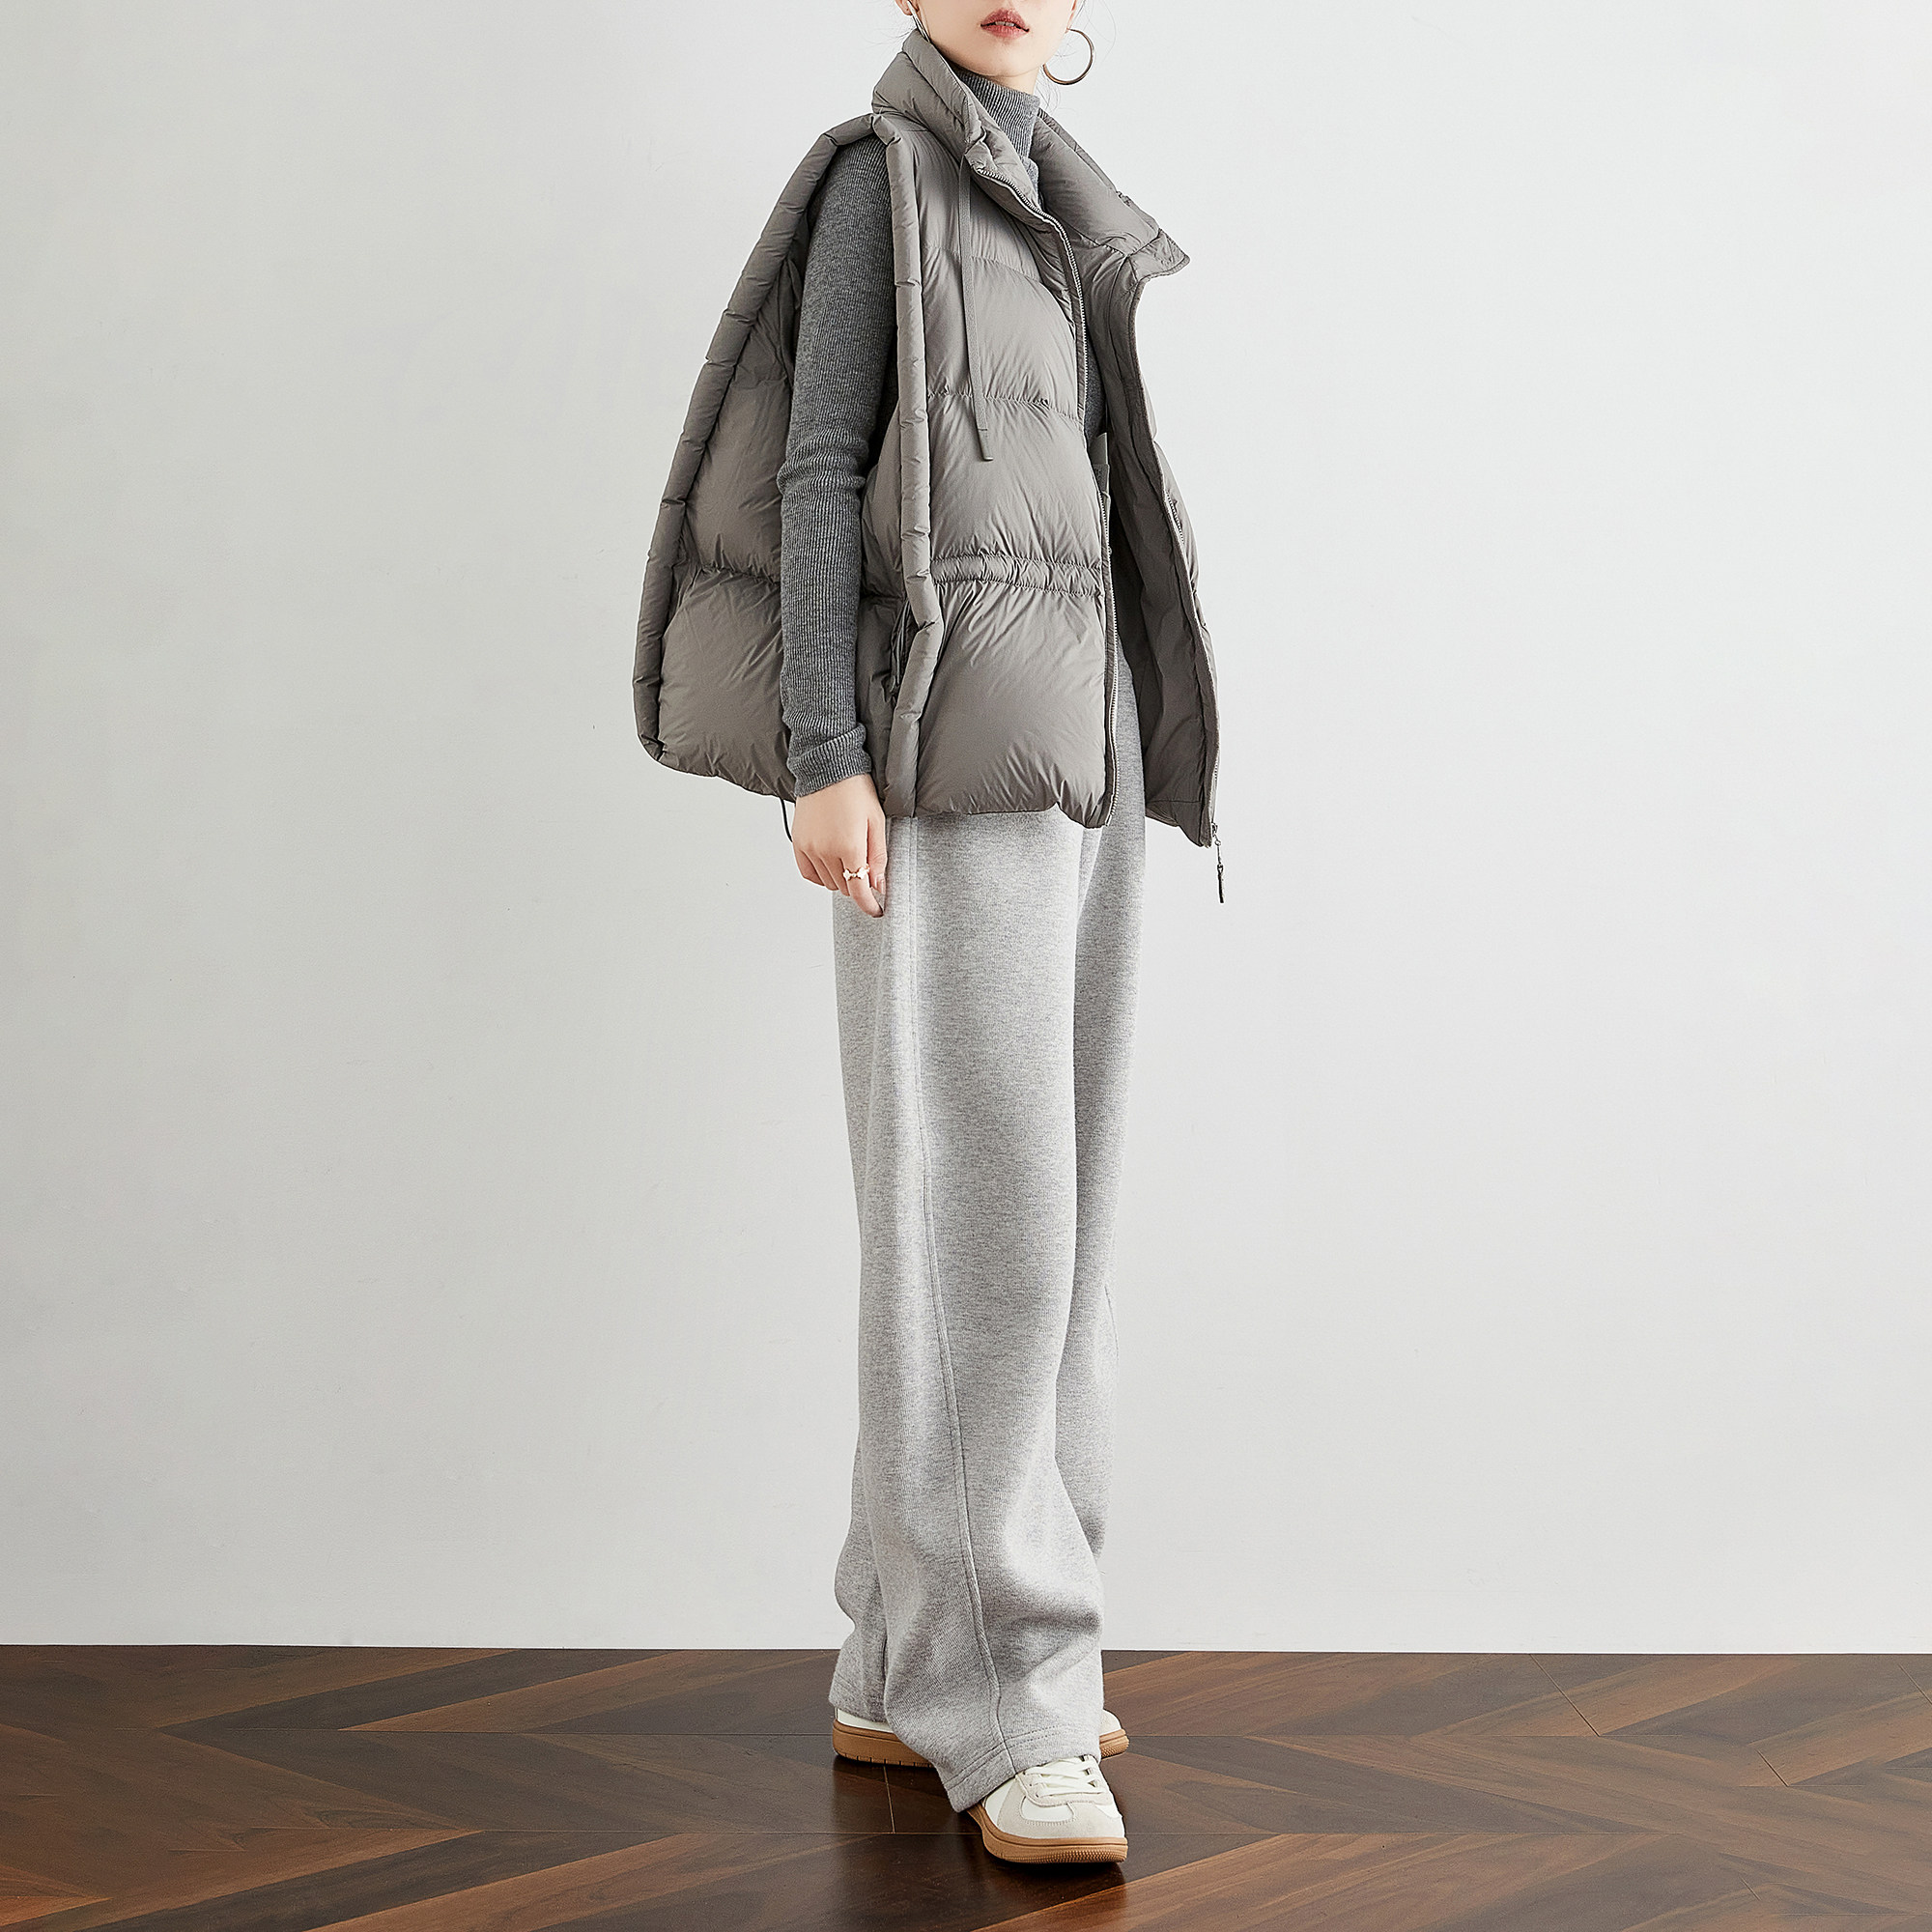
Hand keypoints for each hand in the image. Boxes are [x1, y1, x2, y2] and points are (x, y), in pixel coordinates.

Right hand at [792, 771, 888, 915]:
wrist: (827, 768)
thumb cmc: (855, 790)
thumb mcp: (876, 822)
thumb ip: (878, 857)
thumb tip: (878, 885)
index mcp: (849, 846)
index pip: (859, 890)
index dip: (869, 905)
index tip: (876, 910)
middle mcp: (826, 851)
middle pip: (845, 887)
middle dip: (858, 884)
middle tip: (866, 868)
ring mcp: (809, 848)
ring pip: (828, 883)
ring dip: (841, 878)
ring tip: (848, 857)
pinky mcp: (798, 844)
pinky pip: (809, 874)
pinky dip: (821, 876)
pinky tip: (831, 864)